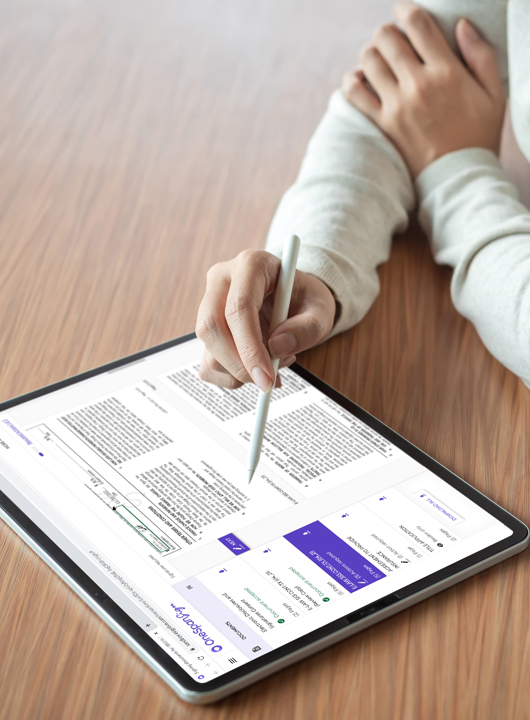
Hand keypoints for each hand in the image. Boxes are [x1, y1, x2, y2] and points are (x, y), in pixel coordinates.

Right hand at [196, 250, 335, 389]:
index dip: (249, 347)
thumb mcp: (321, 309)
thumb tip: (278, 347)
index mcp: (251, 265)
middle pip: (211, 327)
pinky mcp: (207, 329)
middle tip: (266, 382)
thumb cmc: (305, 298)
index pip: (238, 307)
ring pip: (208, 349)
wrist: (294, 299)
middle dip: (238, 363)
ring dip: (239, 371)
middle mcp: (223, 280)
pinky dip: (232, 377)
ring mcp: (209, 304)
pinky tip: (256, 368)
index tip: (266, 376)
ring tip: (274, 363)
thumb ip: (308, 328)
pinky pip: (207, 364)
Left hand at [342, 2, 505, 177]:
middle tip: (393, 39)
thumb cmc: (479, 136)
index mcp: (446, 72)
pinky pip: (354, 93)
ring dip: (370, 53)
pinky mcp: (381, 125)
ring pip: (367, 60)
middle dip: (387, 31)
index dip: (406, 10)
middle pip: (386, 37)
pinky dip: (352, 80)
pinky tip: (361, 80)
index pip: (417, 24)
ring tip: (378, 60)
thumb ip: (481, 55)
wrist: (458, 178)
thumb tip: (460, 25)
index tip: (404, 11)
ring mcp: (396, 105)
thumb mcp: (494, 93)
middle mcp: (417, 85)